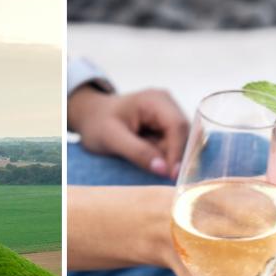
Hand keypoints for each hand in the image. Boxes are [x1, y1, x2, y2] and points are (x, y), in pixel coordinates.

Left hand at [68, 86, 187, 178]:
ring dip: (168, 157)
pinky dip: (164, 156)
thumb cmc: (97, 123)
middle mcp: (167, 104)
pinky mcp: (166, 127)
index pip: (177, 126)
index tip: (172, 175)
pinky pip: (173, 145)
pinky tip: (149, 158)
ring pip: (181, 142)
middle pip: (184, 134)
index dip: (178, 151)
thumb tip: (163, 169)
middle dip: (174, 156)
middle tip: (161, 174)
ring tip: (145, 160)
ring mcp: (168, 115)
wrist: (91, 116)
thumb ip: (137, 152)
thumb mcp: (111, 138)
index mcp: (155, 100)